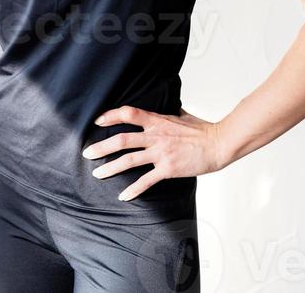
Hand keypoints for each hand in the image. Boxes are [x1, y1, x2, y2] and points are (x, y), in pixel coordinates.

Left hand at [82, 105, 222, 201]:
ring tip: (97, 174)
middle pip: (122, 140)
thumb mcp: (181, 115)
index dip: (111, 116)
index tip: (98, 121)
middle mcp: (155, 136)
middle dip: (101, 147)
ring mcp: (161, 153)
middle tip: (87, 152)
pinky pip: (146, 181)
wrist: (217, 144)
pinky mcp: (168, 169)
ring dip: (111, 168)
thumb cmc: (201, 129)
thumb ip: (168, 113)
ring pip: (129, 160)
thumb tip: (164, 106)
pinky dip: (134, 190)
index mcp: (157, 120)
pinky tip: (123, 196)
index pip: (129, 114)